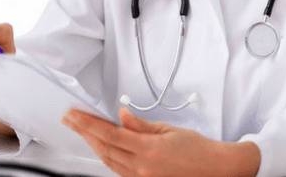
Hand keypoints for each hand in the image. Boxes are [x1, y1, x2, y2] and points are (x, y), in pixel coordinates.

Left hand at [62, 107, 260, 176]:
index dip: (88, 124)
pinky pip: (117, 169)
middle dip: (85, 133)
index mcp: (148, 150)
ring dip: (93, 144)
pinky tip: (102, 146)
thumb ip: (142, 125)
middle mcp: (141, 168)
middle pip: (104, 148)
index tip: (75, 115)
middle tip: (71, 119)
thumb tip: (122, 116)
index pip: (110, 135)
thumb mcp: (169, 130)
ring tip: (82, 130)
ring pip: (108, 160)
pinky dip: (106, 156)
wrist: (214, 169)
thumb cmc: (198, 150)